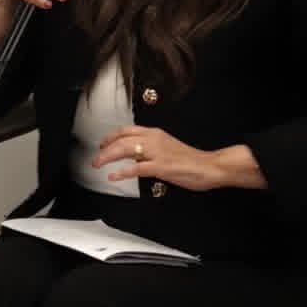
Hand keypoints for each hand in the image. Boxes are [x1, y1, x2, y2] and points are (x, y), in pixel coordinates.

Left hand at [91, 127, 262, 192]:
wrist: (210, 166)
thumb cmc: (191, 160)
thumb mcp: (167, 148)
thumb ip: (151, 149)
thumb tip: (136, 156)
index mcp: (156, 134)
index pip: (127, 130)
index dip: (111, 136)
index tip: (102, 144)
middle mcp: (154, 140)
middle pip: (122, 140)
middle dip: (105, 149)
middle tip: (96, 158)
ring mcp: (157, 153)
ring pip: (125, 150)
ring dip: (108, 158)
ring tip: (98, 165)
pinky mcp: (161, 167)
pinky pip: (136, 168)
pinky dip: (122, 172)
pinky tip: (114, 176)